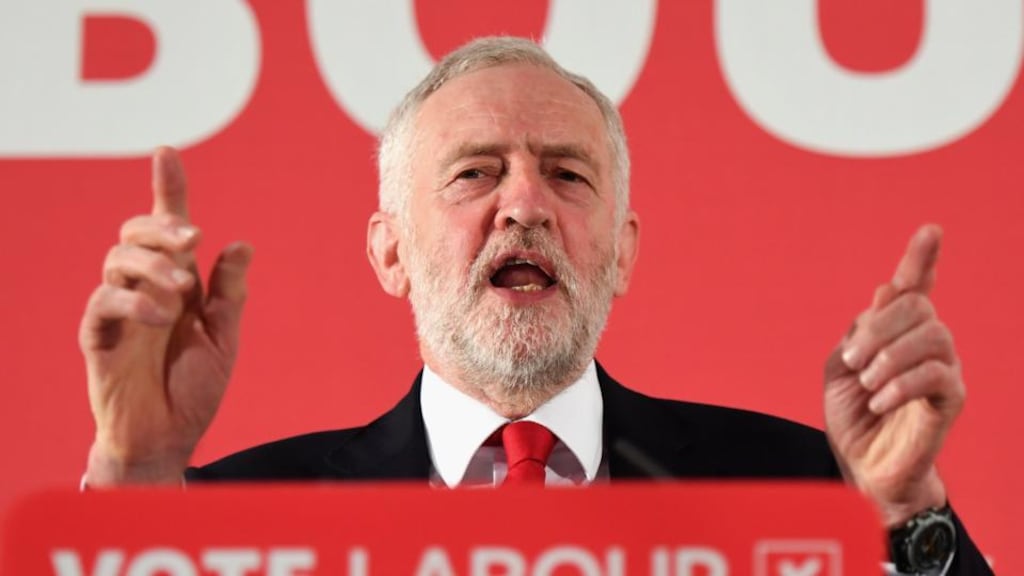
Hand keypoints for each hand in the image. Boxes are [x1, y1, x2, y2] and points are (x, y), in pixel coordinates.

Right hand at [80, 147, 252, 485]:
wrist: (169, 438)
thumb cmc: (193, 388)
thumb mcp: (224, 336)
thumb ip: (229, 292)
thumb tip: (241, 243)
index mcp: (177, 283)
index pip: (169, 228)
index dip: (168, 190)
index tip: (166, 154)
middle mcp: (145, 288)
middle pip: (136, 232)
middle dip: (163, 226)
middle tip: (193, 241)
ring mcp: (118, 310)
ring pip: (118, 258)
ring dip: (153, 264)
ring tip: (181, 289)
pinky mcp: (97, 336)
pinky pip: (104, 301)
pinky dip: (133, 300)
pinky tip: (160, 315)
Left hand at [823, 225, 963, 525]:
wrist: (863, 466)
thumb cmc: (853, 416)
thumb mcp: (838, 368)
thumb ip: (859, 332)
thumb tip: (887, 291)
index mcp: (894, 332)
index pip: (914, 288)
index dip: (922, 259)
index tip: (931, 230)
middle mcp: (924, 344)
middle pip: (917, 306)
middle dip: (877, 328)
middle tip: (853, 361)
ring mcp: (942, 369)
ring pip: (933, 334)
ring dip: (890, 356)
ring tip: (867, 383)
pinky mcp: (951, 399)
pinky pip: (937, 375)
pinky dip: (900, 384)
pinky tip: (879, 400)